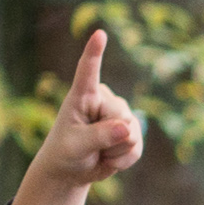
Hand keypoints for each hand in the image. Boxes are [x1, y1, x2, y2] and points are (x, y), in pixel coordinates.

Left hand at [8, 30, 144, 204]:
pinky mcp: (131, 130)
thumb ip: (99, 136)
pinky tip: (109, 157)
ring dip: (116, 151)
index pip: (88, 71)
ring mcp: (120, 113)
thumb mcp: (76, 145)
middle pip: (121, 116)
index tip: (99, 34)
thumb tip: (127, 128)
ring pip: (132, 133)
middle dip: (110, 139)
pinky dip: (125, 159)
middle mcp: (104, 99)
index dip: (94, 52)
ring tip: (98, 152)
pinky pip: (138, 147)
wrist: (72, 170)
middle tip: (91, 147)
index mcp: (82, 95)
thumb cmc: (65, 152)